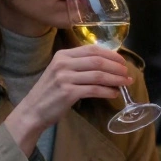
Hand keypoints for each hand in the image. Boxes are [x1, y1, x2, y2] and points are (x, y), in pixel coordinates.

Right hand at [5, 45, 130, 152]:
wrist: (33, 111)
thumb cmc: (49, 93)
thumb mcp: (60, 72)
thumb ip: (78, 66)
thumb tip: (106, 65)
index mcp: (63, 55)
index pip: (92, 49)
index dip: (110, 54)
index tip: (122, 61)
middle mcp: (63, 64)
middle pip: (97, 61)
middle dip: (116, 67)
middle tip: (127, 73)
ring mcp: (65, 78)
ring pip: (98, 75)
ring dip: (115, 79)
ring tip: (125, 83)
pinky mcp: (68, 93)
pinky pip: (94, 89)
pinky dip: (107, 91)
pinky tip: (114, 93)